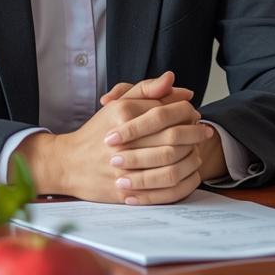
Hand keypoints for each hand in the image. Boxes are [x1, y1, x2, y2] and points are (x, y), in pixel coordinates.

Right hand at [101, 71, 227, 185]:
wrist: (68, 163)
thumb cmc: (97, 132)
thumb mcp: (118, 104)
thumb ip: (147, 90)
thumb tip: (176, 83)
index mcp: (123, 115)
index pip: (167, 111)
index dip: (188, 113)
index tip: (196, 115)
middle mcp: (123, 142)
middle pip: (173, 138)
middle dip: (195, 135)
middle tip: (205, 133)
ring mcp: (124, 169)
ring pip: (172, 166)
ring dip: (190, 158)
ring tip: (197, 152)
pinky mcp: (126, 192)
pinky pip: (164, 191)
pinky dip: (181, 182)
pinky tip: (187, 173)